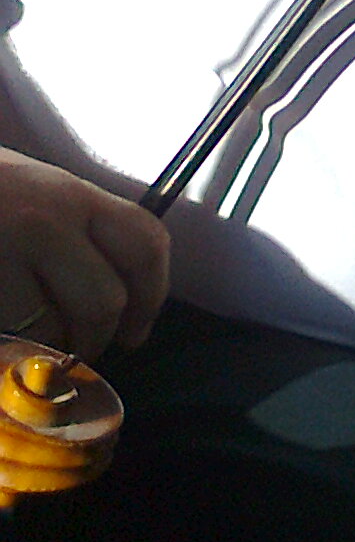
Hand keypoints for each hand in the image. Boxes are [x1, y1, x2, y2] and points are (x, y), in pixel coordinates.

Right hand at [0, 150, 169, 358]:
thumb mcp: (33, 192)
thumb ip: (75, 235)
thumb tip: (117, 305)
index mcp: (70, 194)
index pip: (145, 243)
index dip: (153, 296)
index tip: (136, 328)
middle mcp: (44, 219)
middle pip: (104, 302)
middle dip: (94, 340)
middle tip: (75, 349)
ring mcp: (2, 252)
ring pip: (50, 331)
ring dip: (42, 349)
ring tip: (23, 334)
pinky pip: (8, 336)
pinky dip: (8, 344)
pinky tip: (1, 328)